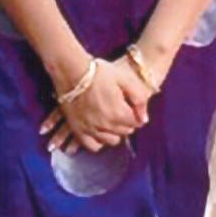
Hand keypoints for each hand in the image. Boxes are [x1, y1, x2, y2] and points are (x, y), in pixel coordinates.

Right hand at [39, 55, 155, 154]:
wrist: (71, 71)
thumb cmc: (99, 72)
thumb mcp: (124, 78)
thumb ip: (139, 98)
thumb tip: (144, 119)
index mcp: (119, 113)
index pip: (136, 123)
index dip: (136, 114)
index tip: (130, 105)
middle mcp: (106, 126)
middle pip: (124, 132)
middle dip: (126, 122)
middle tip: (121, 109)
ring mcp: (91, 130)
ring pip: (110, 141)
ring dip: (114, 132)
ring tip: (110, 119)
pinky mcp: (78, 130)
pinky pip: (92, 145)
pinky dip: (98, 141)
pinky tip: (99, 131)